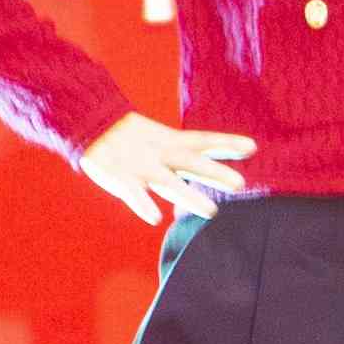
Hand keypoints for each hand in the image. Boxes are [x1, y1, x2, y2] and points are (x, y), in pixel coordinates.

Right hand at [71, 114, 256, 229]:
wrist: (91, 125)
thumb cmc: (131, 137)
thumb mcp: (163, 138)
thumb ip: (188, 149)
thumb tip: (217, 151)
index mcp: (170, 141)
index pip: (203, 140)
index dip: (226, 143)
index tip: (252, 147)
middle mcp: (160, 154)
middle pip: (191, 163)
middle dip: (214, 173)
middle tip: (240, 184)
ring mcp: (141, 167)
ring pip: (168, 182)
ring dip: (189, 196)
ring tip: (211, 212)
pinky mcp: (120, 178)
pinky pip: (133, 194)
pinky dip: (143, 205)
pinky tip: (154, 218)